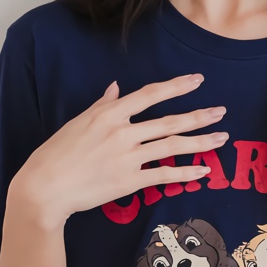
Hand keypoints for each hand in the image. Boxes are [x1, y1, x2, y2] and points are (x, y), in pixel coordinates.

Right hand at [10, 73, 227, 229]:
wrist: (45, 186)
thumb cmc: (56, 153)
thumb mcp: (78, 122)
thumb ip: (102, 105)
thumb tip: (115, 88)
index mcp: (109, 114)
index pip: (150, 95)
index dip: (177, 86)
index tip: (197, 80)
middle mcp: (123, 132)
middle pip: (170, 121)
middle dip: (199, 116)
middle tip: (222, 112)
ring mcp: (128, 157)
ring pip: (173, 146)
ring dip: (200, 142)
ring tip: (221, 138)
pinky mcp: (130, 181)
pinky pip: (165, 175)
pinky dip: (186, 173)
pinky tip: (204, 171)